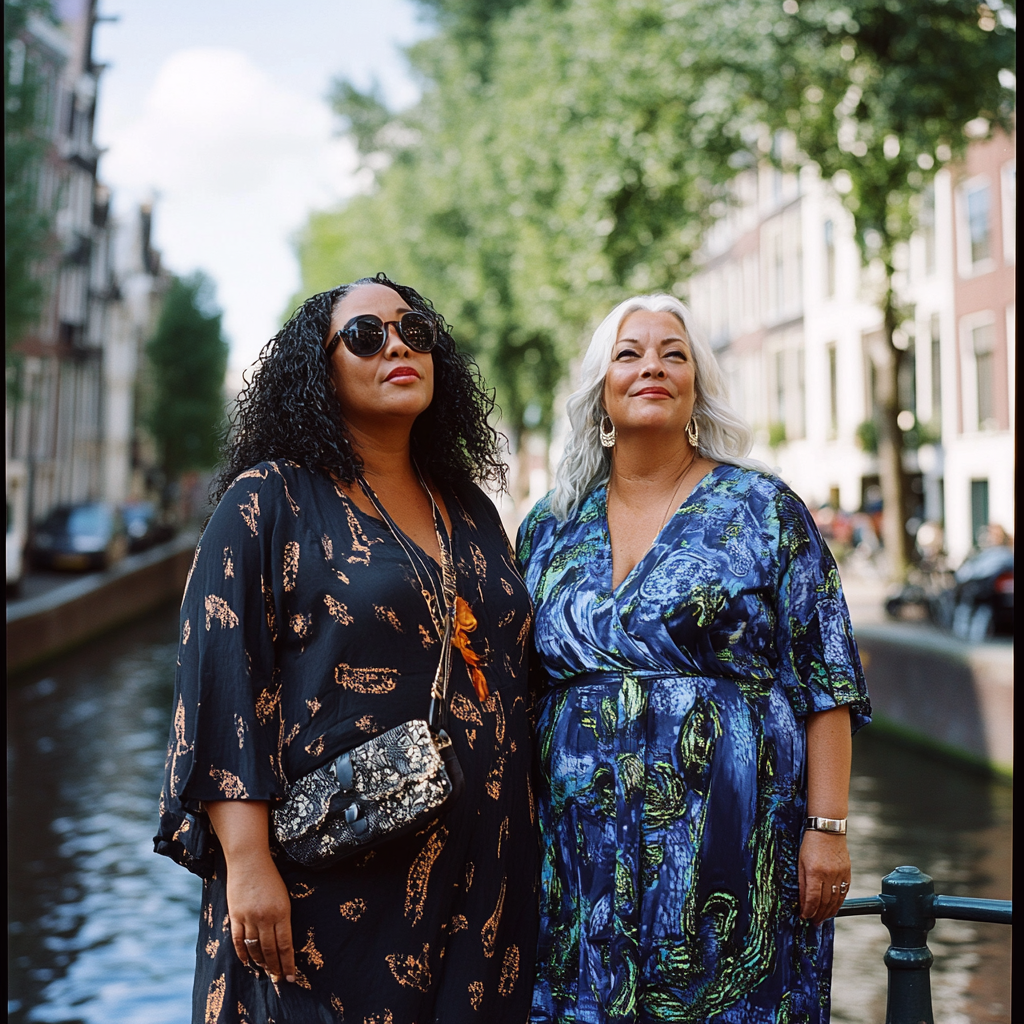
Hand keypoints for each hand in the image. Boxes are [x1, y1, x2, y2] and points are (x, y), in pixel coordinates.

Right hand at [226, 851, 295, 982]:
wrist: (249, 860)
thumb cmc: (270, 877)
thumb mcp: (283, 896)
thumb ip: (282, 918)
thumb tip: (283, 941)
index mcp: (282, 912)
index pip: (285, 945)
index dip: (288, 964)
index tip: (292, 977)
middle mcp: (266, 917)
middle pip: (270, 950)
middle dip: (276, 968)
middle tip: (279, 980)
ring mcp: (249, 917)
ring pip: (255, 948)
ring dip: (261, 963)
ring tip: (266, 972)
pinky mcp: (235, 916)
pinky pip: (238, 940)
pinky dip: (243, 954)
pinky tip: (248, 962)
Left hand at [798, 829, 850, 924]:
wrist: (828, 829)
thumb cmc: (811, 844)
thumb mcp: (800, 861)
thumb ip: (802, 882)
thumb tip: (802, 901)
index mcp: (815, 872)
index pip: (812, 898)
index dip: (808, 910)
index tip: (805, 917)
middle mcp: (829, 875)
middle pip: (825, 902)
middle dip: (819, 915)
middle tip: (814, 922)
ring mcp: (840, 874)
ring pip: (836, 900)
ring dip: (829, 912)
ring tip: (822, 919)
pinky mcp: (848, 873)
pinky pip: (844, 892)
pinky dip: (839, 903)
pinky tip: (833, 908)